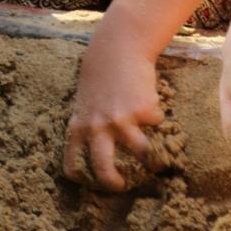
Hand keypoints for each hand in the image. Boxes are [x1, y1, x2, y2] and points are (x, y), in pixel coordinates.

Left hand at [63, 31, 162, 191]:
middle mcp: (98, 126)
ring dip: (151, 157)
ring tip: (156, 154)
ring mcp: (121, 120)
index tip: (90, 181)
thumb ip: (90, 120)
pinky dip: (157, 117)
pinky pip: (156, 124)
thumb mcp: (86, 98)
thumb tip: (97, 146)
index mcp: (79, 123)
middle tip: (124, 185)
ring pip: (142, 154)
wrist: (119, 45)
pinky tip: (150, 100)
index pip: (72, 160)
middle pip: (104, 168)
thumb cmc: (100, 70)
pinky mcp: (143, 112)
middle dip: (114, 182)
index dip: (81, 177)